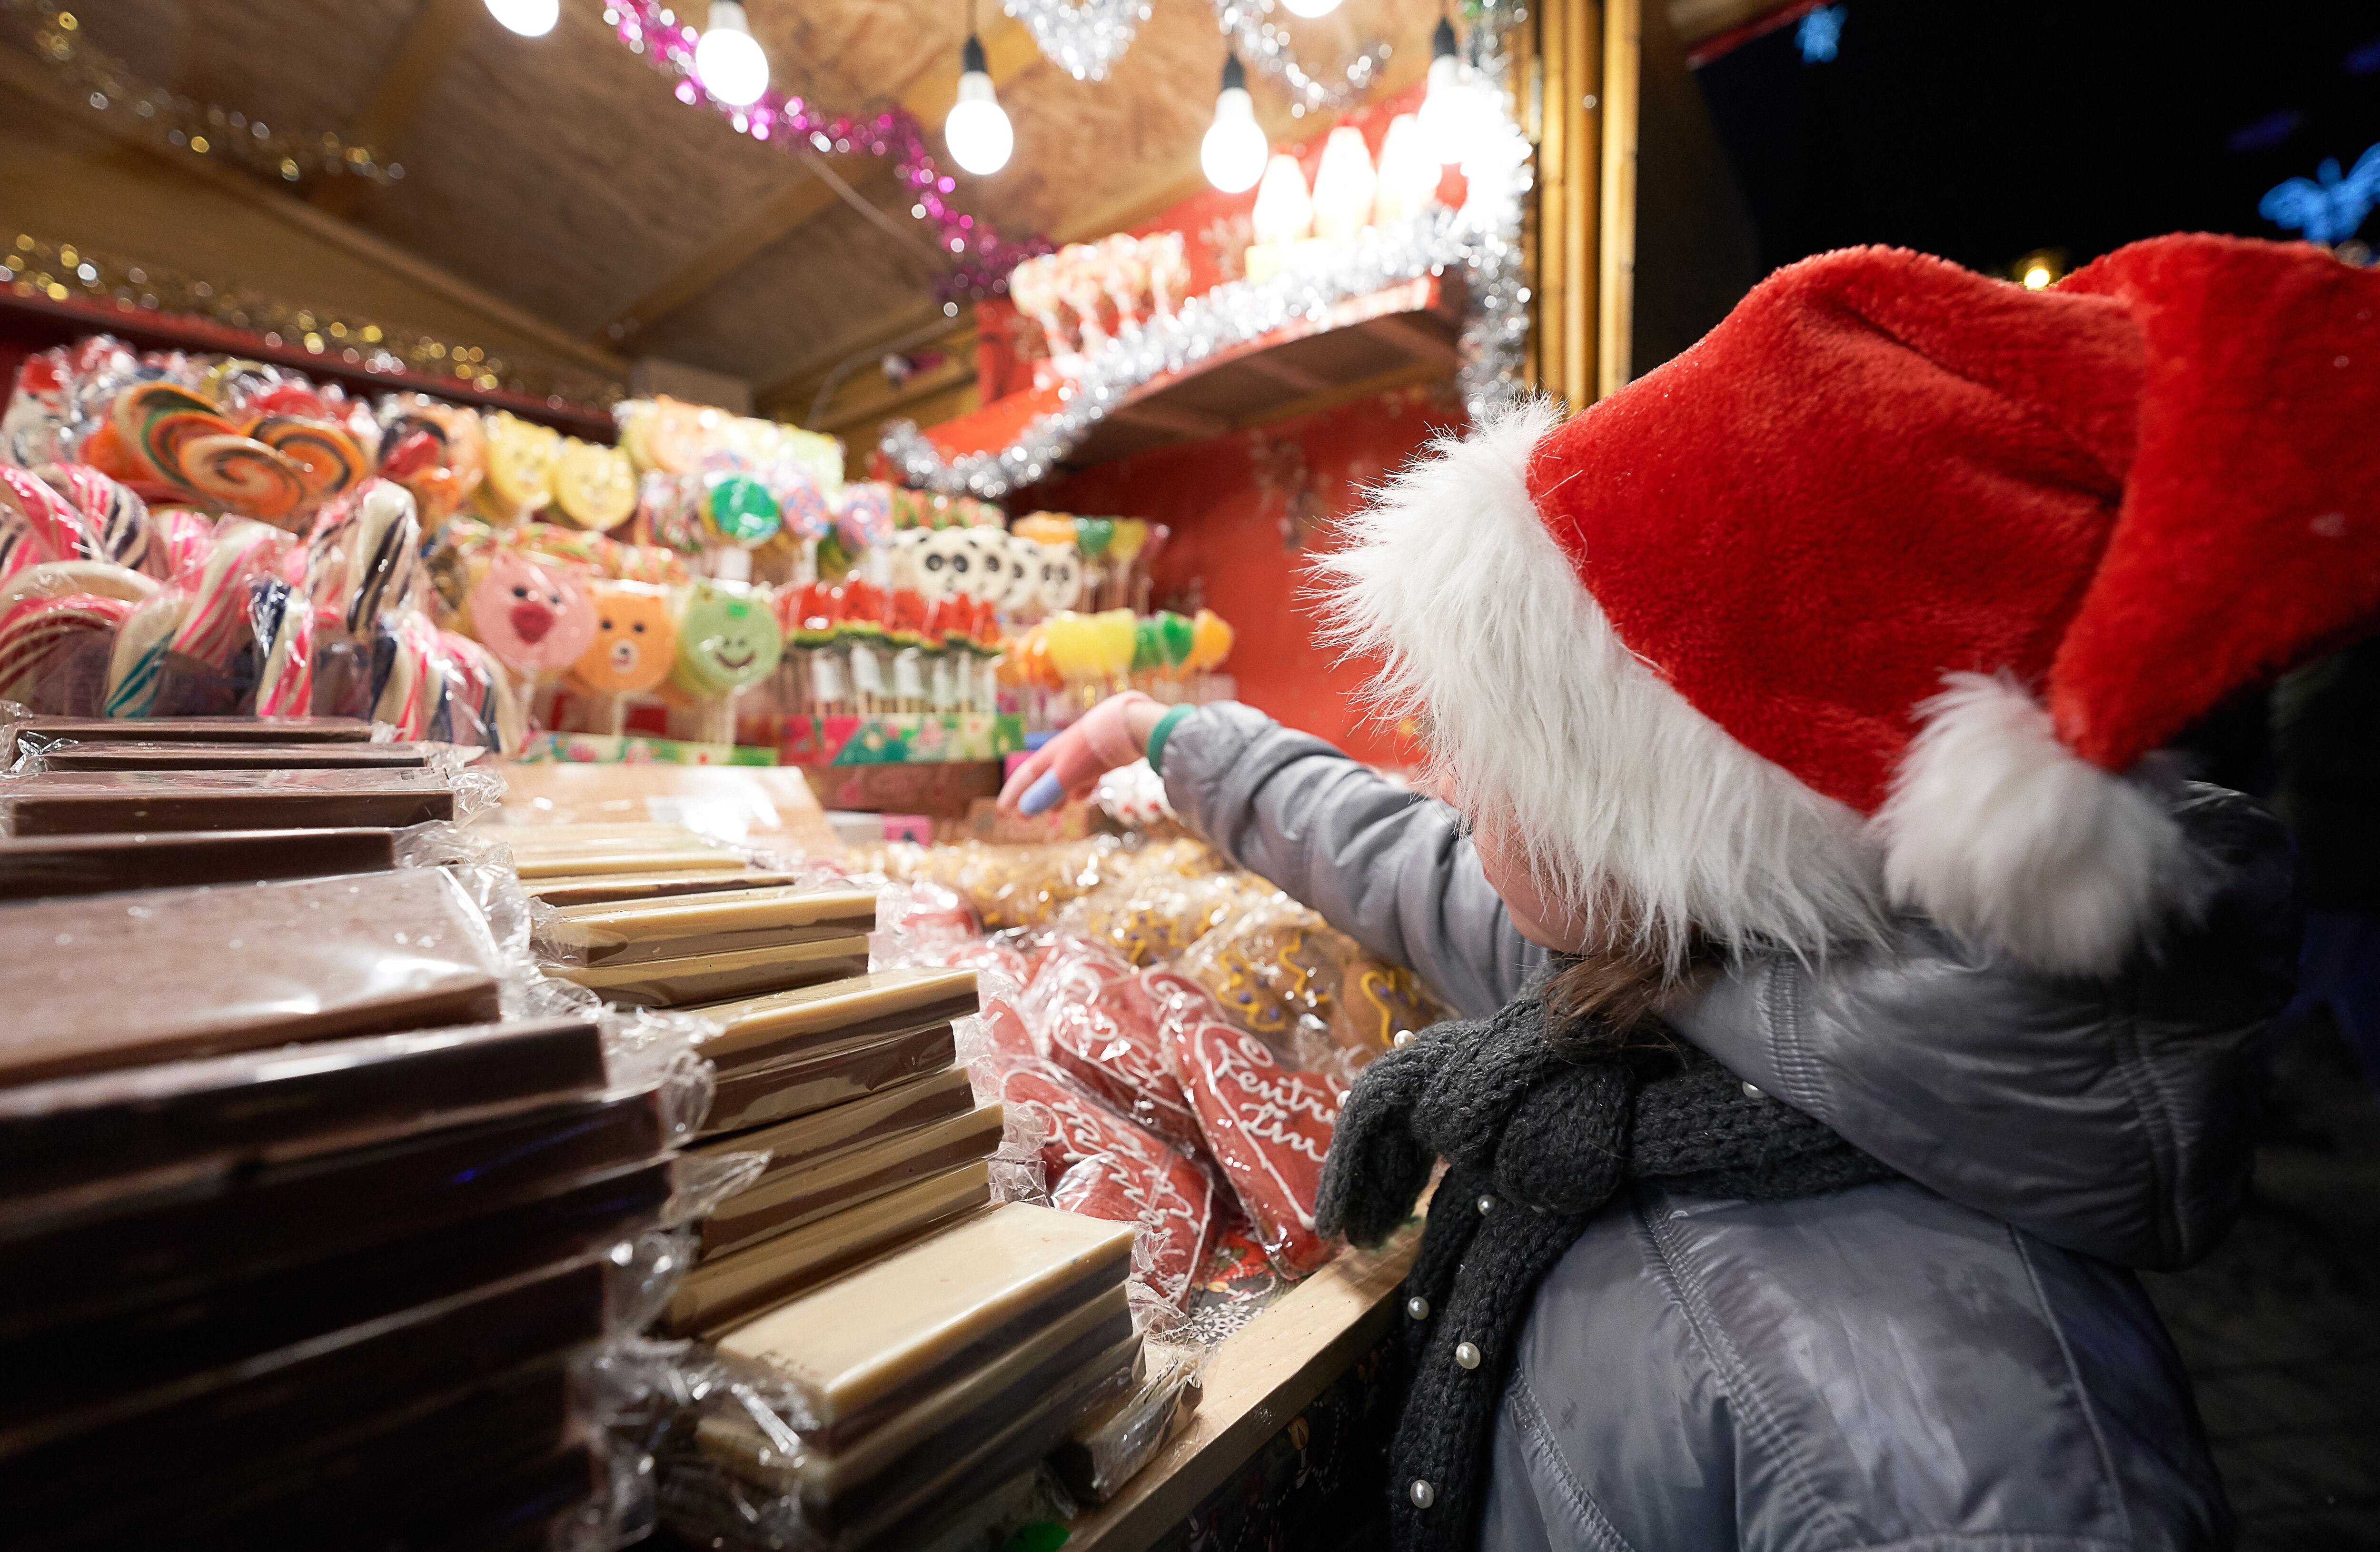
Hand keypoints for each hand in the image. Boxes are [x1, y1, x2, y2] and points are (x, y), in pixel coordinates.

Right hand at [999, 691, 1167, 815]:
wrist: (1127, 727)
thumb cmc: (1091, 750)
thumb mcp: (1065, 775)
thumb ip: (1045, 793)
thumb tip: (1024, 811)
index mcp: (1050, 755)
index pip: (1025, 777)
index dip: (1013, 795)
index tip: (1003, 811)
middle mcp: (1063, 754)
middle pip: (1044, 780)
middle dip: (1035, 799)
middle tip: (1025, 818)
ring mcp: (1083, 756)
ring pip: (1065, 780)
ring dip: (1058, 797)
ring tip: (1055, 812)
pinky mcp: (1101, 758)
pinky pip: (1084, 777)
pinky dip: (1081, 787)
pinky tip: (1083, 794)